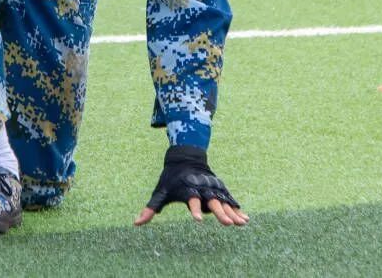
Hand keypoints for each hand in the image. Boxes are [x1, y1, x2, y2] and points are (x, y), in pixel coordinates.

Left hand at [134, 145, 248, 226]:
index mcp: (187, 189)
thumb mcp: (160, 191)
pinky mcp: (219, 189)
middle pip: (211, 202)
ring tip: (241, 224)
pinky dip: (237, 210)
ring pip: (223, 202)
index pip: (191, 201)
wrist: (186, 157)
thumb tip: (136, 223)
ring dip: (232, 213)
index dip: (194, 209)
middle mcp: (202, 188)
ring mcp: (212, 188)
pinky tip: (245, 220)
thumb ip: (151, 208)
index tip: (196, 220)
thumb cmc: (171, 178)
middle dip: (219, 213)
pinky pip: (229, 201)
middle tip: (226, 224)